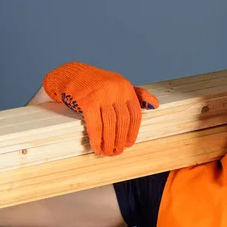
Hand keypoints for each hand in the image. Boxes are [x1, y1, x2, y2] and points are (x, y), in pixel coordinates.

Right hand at [43, 62, 158, 155]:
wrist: (70, 74)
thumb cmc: (97, 83)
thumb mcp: (119, 84)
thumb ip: (138, 94)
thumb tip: (156, 105)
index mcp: (125, 87)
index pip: (135, 114)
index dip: (133, 132)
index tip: (129, 144)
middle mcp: (115, 90)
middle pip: (123, 121)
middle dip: (120, 140)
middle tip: (117, 151)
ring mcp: (100, 95)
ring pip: (109, 125)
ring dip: (109, 142)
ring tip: (107, 152)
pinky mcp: (86, 101)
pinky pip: (94, 125)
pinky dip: (96, 139)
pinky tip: (96, 147)